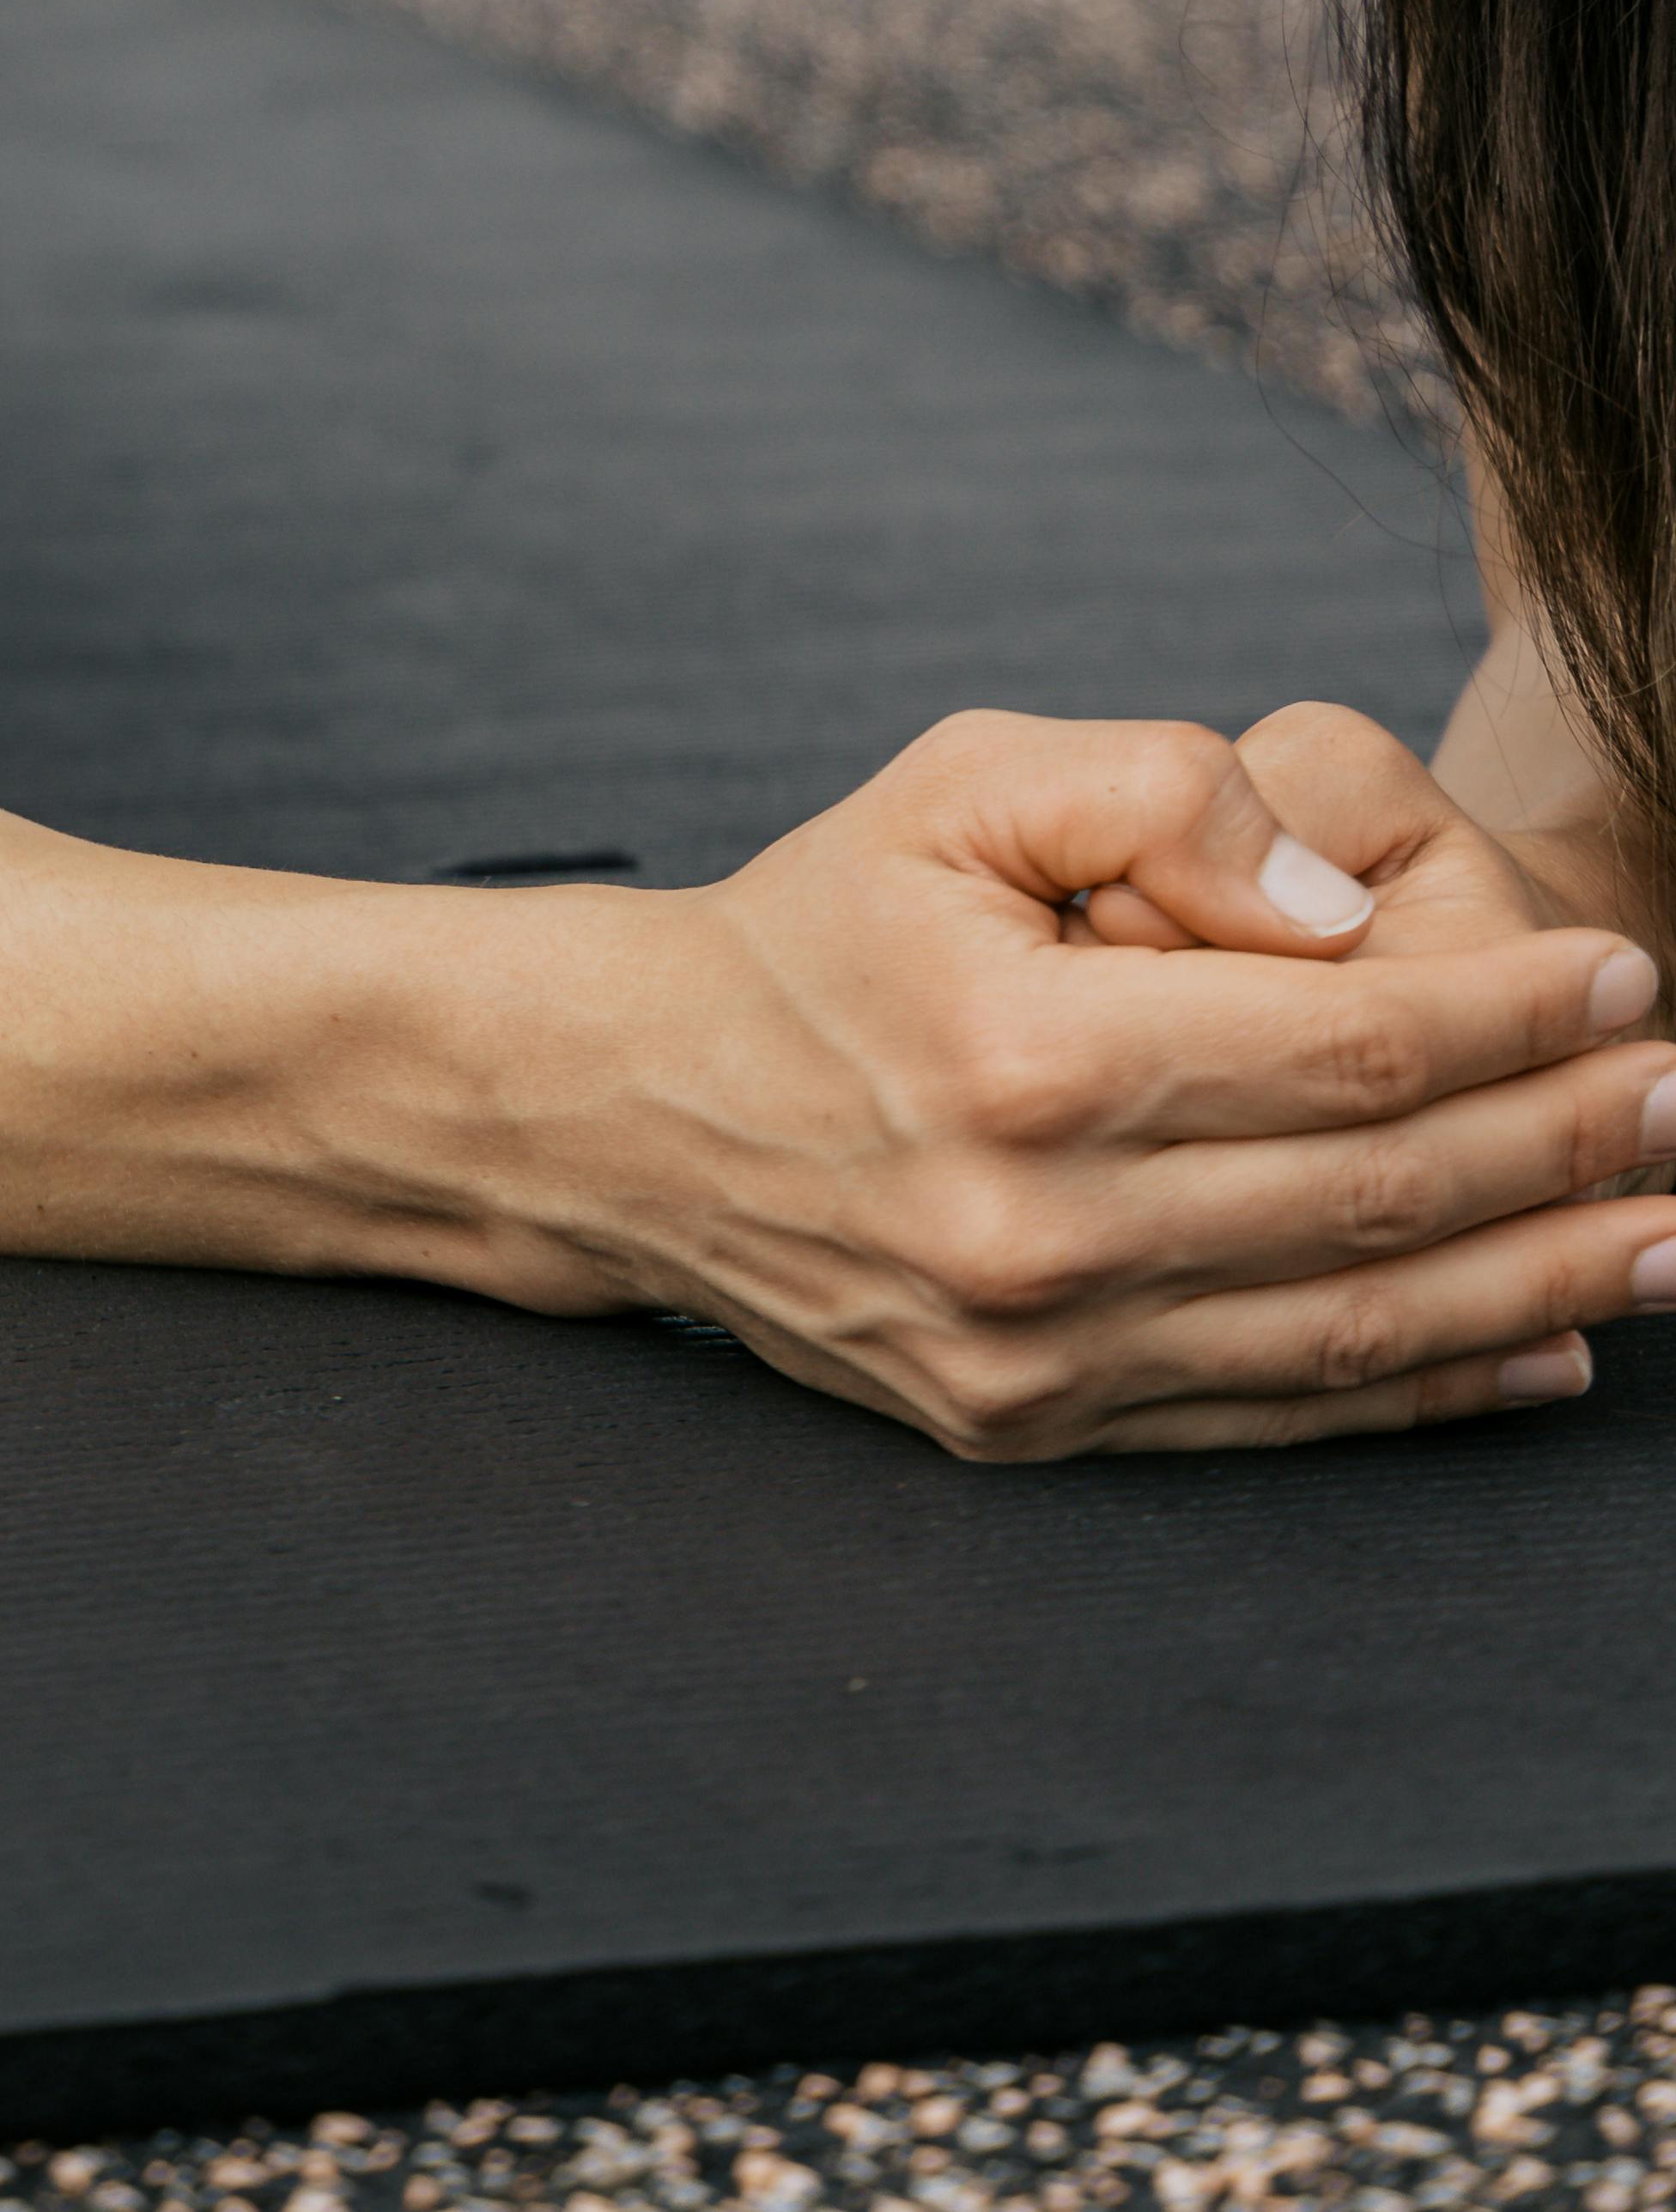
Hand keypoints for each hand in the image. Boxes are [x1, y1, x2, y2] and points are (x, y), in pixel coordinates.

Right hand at [494, 709, 1669, 1458]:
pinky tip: (1546, 1343)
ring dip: (1538, 1280)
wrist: (638, 1105)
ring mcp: (1037, 1356)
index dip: (1507, 1017)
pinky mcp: (1032, 1431)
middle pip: (1377, 1198)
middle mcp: (1040, 1233)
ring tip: (1664, 1228)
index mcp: (1026, 1061)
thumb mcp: (956, 781)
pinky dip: (1429, 1390)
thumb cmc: (823, 919)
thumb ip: (1156, 797)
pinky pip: (1274, 1420)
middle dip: (1563, 1148)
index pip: (1344, 1049)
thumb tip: (1341, 911)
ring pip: (1352, 1332)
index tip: (1617, 980)